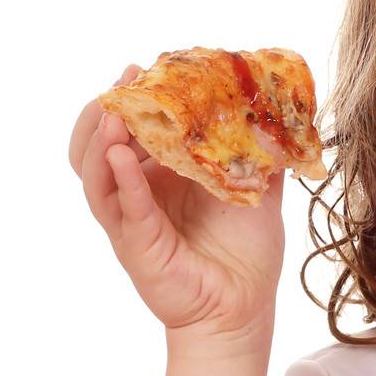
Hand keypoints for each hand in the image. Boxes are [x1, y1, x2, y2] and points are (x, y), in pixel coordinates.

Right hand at [69, 64, 286, 349]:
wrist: (244, 306)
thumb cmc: (245, 251)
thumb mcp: (258, 191)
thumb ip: (262, 154)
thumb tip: (280, 114)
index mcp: (160, 174)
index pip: (132, 128)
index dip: (133, 99)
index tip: (144, 69)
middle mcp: (138, 191)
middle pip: (99, 143)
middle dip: (108, 108)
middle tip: (126, 81)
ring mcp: (130, 217)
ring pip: (95, 172)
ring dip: (100, 139)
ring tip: (113, 113)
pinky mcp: (134, 243)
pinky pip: (121, 206)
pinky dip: (120, 179)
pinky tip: (122, 156)